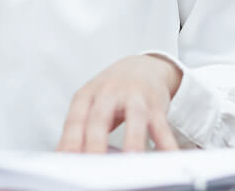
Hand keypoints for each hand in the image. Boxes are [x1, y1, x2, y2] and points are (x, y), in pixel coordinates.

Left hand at [56, 55, 181, 152]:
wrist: (141, 66)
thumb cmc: (110, 92)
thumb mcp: (91, 103)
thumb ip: (82, 129)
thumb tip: (68, 158)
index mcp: (87, 95)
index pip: (75, 120)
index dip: (69, 140)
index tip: (66, 160)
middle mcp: (108, 93)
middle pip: (99, 118)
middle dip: (95, 143)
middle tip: (93, 167)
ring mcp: (133, 96)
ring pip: (134, 117)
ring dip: (133, 139)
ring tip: (131, 160)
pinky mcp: (155, 104)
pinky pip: (161, 126)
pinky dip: (166, 143)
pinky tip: (169, 157)